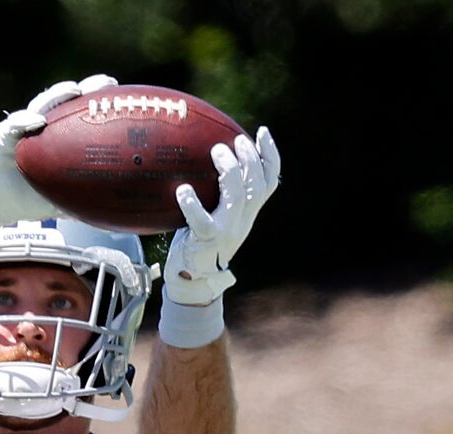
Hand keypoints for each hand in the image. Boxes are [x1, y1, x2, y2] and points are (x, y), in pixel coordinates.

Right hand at [0, 74, 116, 231]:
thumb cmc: (25, 198)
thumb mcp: (56, 201)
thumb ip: (78, 200)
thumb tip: (107, 214)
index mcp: (57, 138)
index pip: (80, 116)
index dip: (99, 105)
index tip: (121, 98)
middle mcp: (43, 126)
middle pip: (67, 101)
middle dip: (87, 88)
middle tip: (107, 82)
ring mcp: (23, 127)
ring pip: (42, 104)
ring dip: (58, 94)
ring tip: (74, 90)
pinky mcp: (3, 135)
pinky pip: (15, 124)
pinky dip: (25, 120)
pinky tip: (37, 121)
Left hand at [163, 126, 280, 306]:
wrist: (192, 283)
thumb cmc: (198, 245)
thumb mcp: (215, 218)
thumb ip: (217, 196)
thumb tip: (200, 160)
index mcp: (247, 214)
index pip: (269, 182)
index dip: (270, 156)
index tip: (261, 132)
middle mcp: (242, 222)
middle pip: (256, 185)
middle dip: (249, 158)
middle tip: (234, 141)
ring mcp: (226, 232)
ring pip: (237, 196)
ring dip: (229, 170)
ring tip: (216, 151)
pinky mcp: (206, 242)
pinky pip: (201, 219)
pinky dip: (191, 203)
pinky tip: (182, 190)